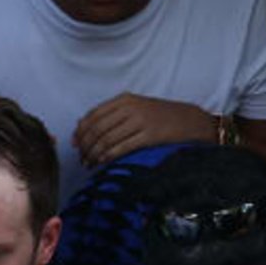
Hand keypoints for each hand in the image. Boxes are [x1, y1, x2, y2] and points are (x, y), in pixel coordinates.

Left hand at [74, 93, 227, 169]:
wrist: (191, 121)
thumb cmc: (161, 117)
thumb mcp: (137, 108)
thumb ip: (113, 114)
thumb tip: (83, 126)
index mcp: (125, 99)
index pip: (93, 115)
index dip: (80, 131)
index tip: (75, 144)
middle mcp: (131, 108)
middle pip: (97, 128)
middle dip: (85, 146)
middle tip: (81, 159)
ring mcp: (140, 121)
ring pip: (106, 140)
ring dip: (94, 155)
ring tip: (89, 165)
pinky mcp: (149, 136)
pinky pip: (121, 148)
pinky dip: (107, 157)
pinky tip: (102, 163)